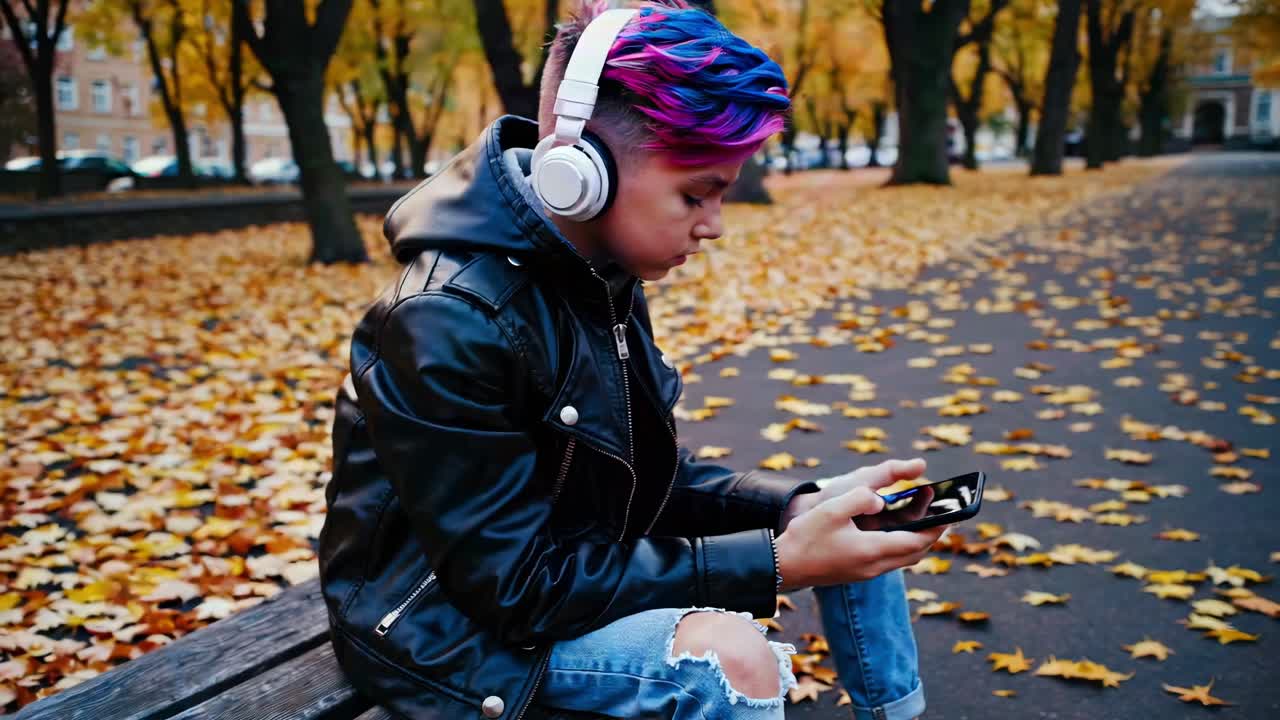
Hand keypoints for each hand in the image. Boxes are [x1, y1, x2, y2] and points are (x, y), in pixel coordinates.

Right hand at [774, 460, 945, 590]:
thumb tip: (880, 499)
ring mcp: (866, 573)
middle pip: (915, 554)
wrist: (784, 567)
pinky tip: (895, 533)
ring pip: (904, 560)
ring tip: (923, 522)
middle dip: (932, 536)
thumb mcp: (831, 509)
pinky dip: (902, 547)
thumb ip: (860, 499)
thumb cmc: (805, 537)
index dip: (936, 528)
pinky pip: (890, 561)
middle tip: (941, 517)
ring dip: (917, 543)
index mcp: (872, 550)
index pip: (916, 541)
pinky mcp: (858, 574)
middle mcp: (874, 566)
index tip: (950, 515)